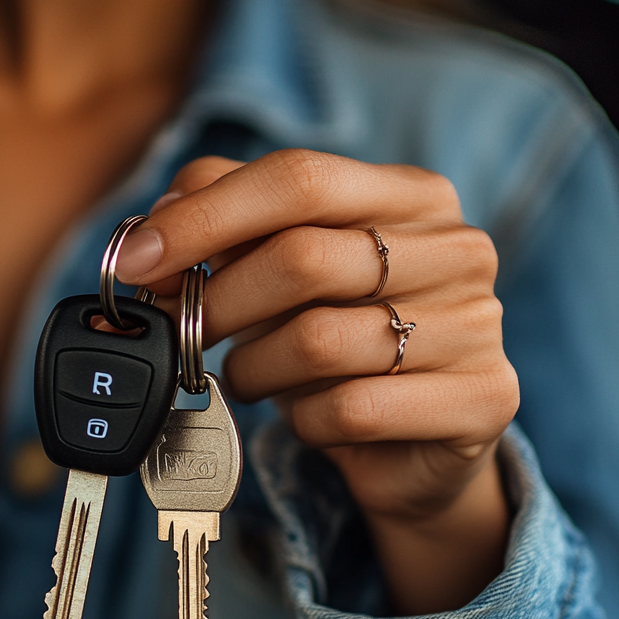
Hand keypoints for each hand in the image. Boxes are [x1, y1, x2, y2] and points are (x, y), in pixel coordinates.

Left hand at [116, 150, 519, 613]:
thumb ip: (227, 228)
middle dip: (216, 303)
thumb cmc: (342, 342)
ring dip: (255, 369)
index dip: (204, 218)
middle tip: (180, 334)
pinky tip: (304, 417)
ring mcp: (478, 325)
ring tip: (249, 377)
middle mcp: (457, 249)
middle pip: (302, 257)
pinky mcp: (483, 399)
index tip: (135, 260)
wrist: (418, 440)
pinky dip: (302, 422)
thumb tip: (150, 228)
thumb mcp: (284, 271)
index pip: (298, 178)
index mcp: (412, 196)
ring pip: (318, 341)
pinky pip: (350, 410)